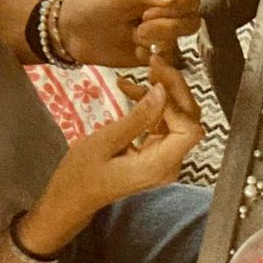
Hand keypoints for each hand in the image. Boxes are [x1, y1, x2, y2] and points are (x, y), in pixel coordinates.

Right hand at [31, 56, 203, 245]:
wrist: (73, 198)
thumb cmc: (81, 175)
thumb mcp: (104, 142)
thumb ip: (136, 118)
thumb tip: (161, 91)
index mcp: (159, 165)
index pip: (189, 129)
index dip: (176, 102)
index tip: (153, 80)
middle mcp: (170, 164)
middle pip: (189, 120)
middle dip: (174, 89)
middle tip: (153, 64)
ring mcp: (166, 159)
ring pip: (179, 119)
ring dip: (162, 94)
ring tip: (135, 77)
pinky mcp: (157, 153)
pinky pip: (164, 125)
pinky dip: (152, 106)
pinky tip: (132, 91)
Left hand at [58, 0, 200, 66]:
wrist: (73, 33)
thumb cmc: (94, 6)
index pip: (191, 0)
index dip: (178, 8)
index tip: (151, 10)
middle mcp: (166, 15)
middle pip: (191, 23)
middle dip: (166, 27)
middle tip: (140, 26)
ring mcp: (161, 37)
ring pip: (179, 43)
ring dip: (157, 42)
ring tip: (134, 37)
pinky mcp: (153, 57)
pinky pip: (167, 62)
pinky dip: (153, 58)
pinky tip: (135, 51)